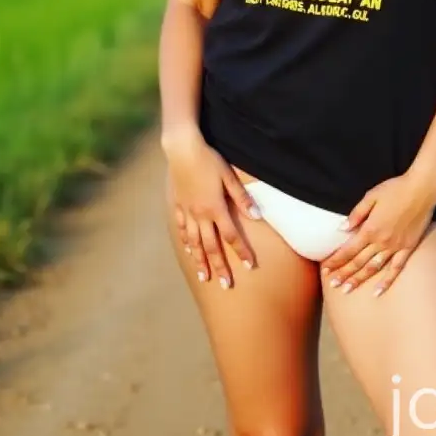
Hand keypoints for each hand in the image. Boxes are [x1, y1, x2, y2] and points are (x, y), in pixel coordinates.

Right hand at [163, 131, 261, 288]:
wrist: (182, 149)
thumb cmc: (209, 160)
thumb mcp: (229, 176)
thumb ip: (242, 198)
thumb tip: (257, 215)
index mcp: (215, 208)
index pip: (231, 236)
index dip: (241, 252)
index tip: (249, 266)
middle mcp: (200, 214)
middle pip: (211, 246)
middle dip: (219, 266)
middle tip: (226, 286)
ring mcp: (187, 211)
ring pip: (194, 242)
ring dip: (200, 261)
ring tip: (204, 277)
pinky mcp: (178, 204)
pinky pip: (182, 228)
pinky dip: (186, 242)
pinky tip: (189, 250)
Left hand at [320, 170, 435, 296]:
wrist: (422, 189)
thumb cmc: (395, 189)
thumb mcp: (371, 196)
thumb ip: (356, 214)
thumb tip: (342, 228)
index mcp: (370, 229)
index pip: (348, 249)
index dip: (335, 260)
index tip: (325, 269)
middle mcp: (381, 241)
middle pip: (358, 262)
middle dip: (343, 274)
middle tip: (332, 285)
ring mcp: (395, 247)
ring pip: (373, 268)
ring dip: (359, 279)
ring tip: (347, 290)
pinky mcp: (408, 248)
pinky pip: (396, 268)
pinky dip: (386, 281)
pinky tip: (377, 292)